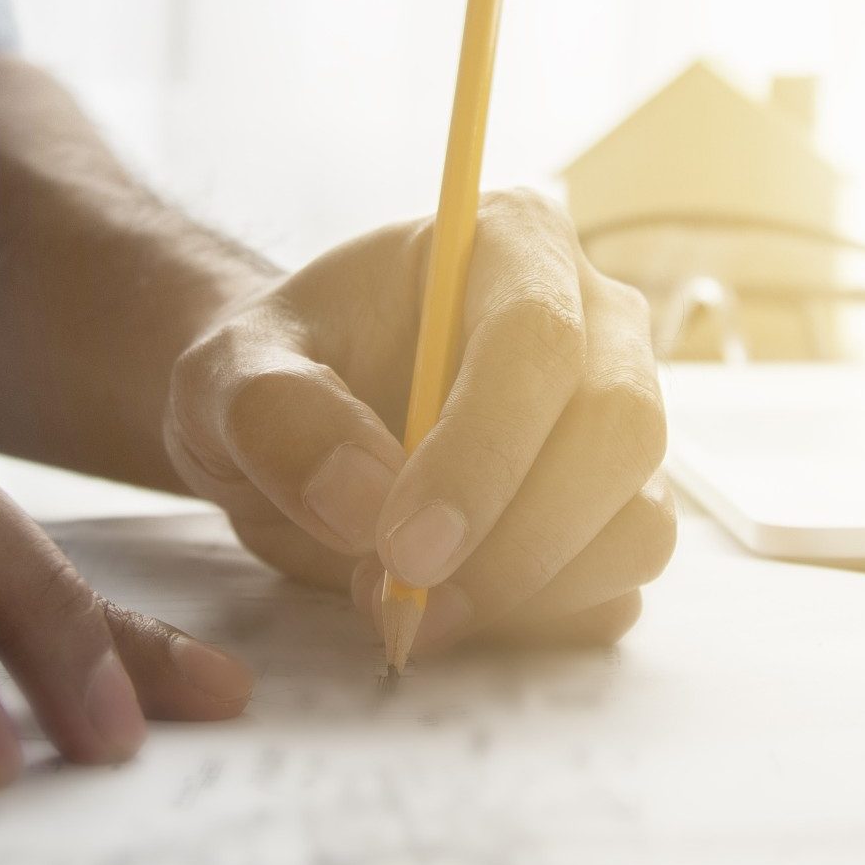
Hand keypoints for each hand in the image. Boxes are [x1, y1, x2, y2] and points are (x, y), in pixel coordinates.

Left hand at [163, 188, 675, 657]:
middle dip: (517, 540)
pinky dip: (540, 622)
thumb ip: (275, 414)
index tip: (403, 546)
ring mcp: (619, 422)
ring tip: (408, 606)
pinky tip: (451, 609)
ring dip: (528, 592)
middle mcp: (596, 322)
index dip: (483, 451)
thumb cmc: (274, 375)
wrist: (294, 428)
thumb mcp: (227, 375)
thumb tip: (363, 501)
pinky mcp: (616, 513)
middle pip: (620, 428)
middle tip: (408, 603)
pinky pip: (620, 585)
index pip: (539, 339)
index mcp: (511, 242)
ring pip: (638, 520)